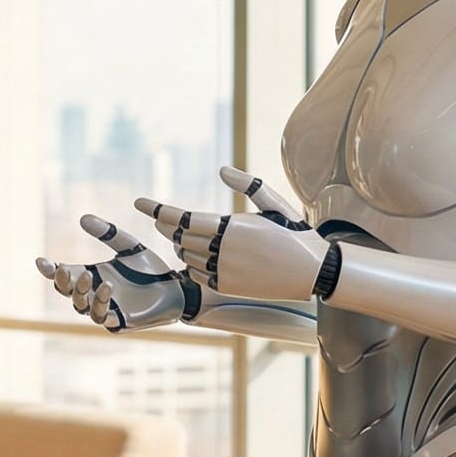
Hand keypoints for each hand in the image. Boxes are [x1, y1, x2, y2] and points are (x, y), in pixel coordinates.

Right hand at [34, 215, 193, 333]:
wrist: (177, 289)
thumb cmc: (152, 270)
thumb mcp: (129, 246)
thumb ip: (108, 234)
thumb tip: (83, 218)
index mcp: (92, 276)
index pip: (64, 275)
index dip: (50, 270)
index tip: (41, 261)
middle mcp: (94, 294)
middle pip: (67, 292)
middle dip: (62, 282)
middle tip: (64, 269)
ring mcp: (106, 309)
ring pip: (80, 306)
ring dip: (79, 292)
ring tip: (87, 275)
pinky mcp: (119, 321)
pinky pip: (102, 316)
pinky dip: (100, 302)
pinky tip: (107, 287)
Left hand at [135, 168, 322, 301]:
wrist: (314, 271)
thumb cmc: (295, 233)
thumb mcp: (274, 204)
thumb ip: (248, 184)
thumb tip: (221, 169)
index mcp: (233, 226)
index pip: (184, 218)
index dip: (159, 210)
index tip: (140, 203)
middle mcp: (225, 249)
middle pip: (180, 237)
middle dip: (169, 228)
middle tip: (161, 220)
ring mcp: (225, 270)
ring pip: (186, 257)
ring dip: (182, 247)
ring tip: (185, 238)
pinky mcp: (228, 287)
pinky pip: (196, 275)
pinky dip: (192, 266)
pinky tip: (200, 258)